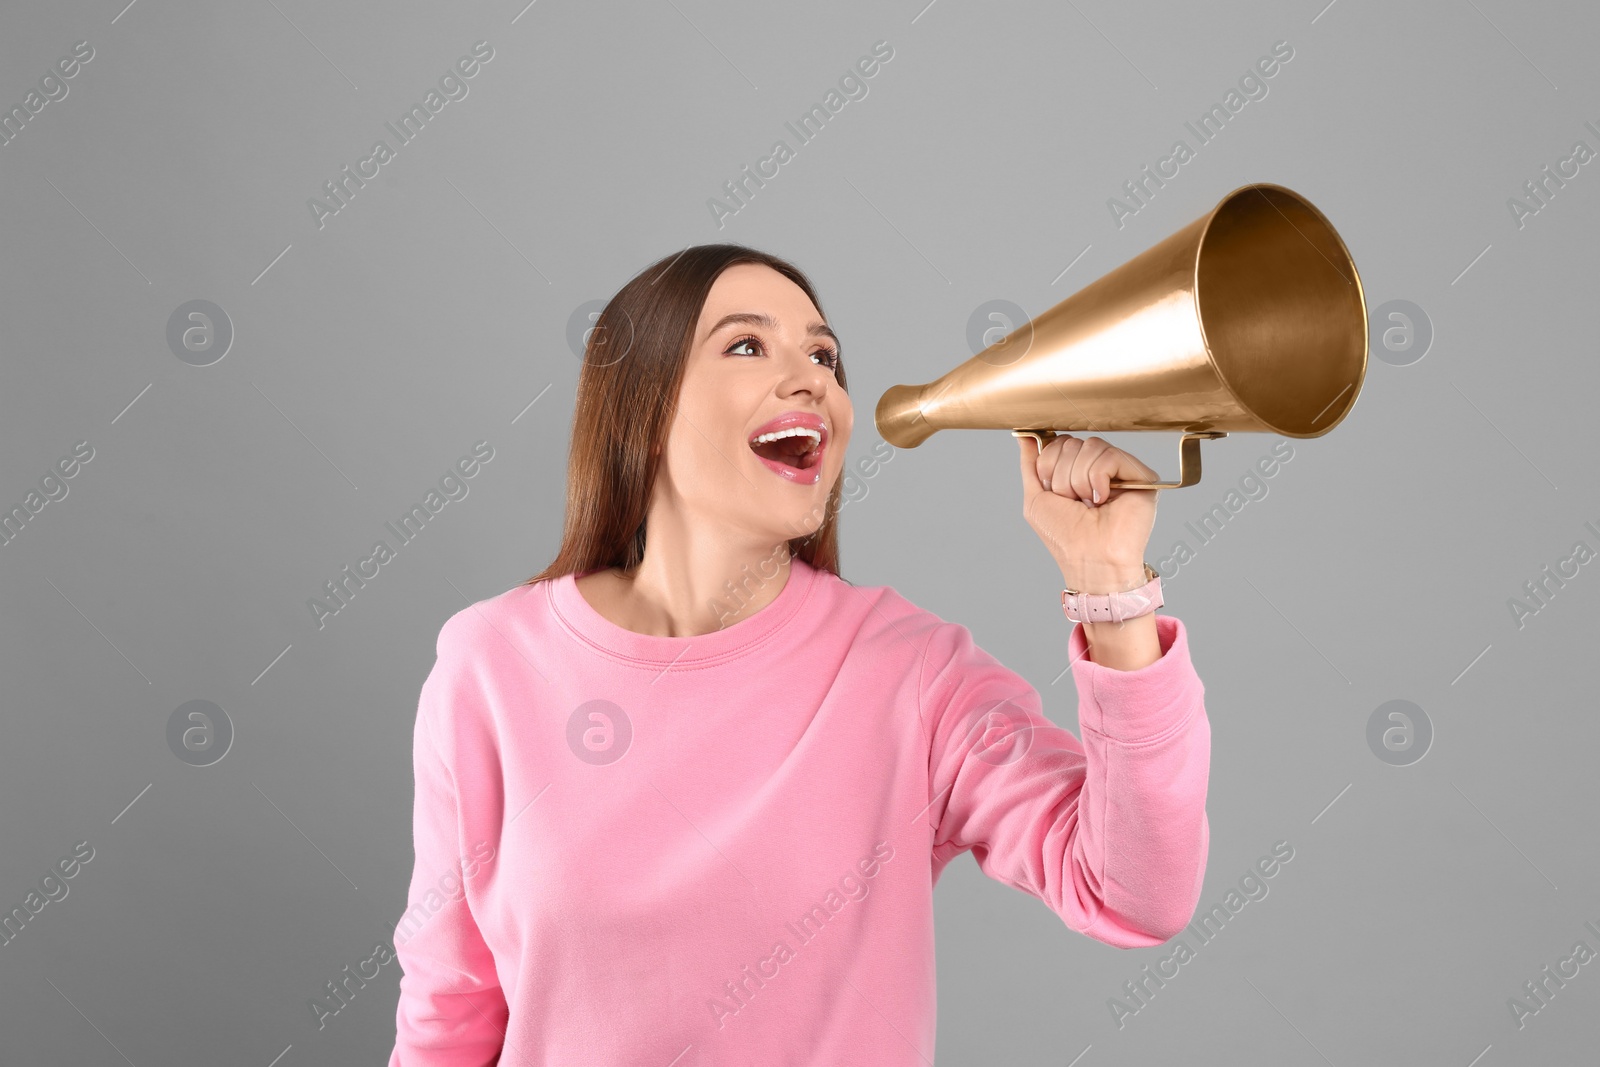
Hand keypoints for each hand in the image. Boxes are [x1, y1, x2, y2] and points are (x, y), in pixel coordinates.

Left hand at [1017, 434, 1159, 591]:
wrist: (1090, 560)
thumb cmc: (1066, 538)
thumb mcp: (1036, 499)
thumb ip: (1030, 465)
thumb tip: (1025, 436)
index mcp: (1077, 471)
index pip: (1059, 442)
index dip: (1049, 466)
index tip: (1055, 494)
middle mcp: (1100, 468)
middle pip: (1072, 442)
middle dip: (1062, 477)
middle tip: (1074, 503)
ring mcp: (1121, 471)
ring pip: (1091, 447)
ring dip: (1079, 482)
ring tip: (1088, 504)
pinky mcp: (1140, 476)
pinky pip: (1109, 456)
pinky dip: (1098, 480)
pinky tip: (1102, 500)